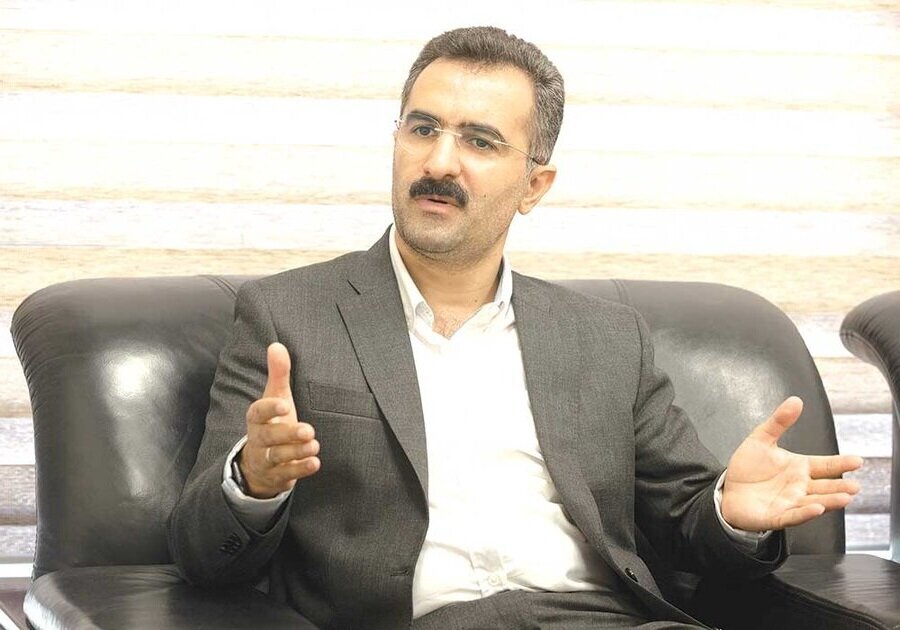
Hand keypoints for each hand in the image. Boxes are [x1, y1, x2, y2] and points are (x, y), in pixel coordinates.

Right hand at [239, 342, 319, 498]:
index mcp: (256, 418)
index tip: (285, 404)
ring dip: (296, 453)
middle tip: (308, 430)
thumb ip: (278, 374)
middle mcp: (258, 439)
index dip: (270, 409)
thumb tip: (277, 345)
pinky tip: (315, 463)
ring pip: (277, 458)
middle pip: (268, 437)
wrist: (259, 462)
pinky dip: (300, 470)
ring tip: (315, 446)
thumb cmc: (273, 422)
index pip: (257, 412)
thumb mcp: (276, 398)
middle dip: (288, 434)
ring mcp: (266, 459)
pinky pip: (286, 475)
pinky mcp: (276, 476)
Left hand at [721, 396, 862, 531]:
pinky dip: (805, 513)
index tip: (857, 461)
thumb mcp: (761, 439)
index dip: (840, 463)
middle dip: (840, 487)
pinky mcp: (776, 516)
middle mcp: (799, 487)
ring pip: (814, 503)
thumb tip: (795, 401)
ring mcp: (790, 503)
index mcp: (799, 468)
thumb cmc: (748, 467)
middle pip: (825, 487)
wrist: (727, 490)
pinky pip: (793, 516)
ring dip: (830, 501)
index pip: (825, 465)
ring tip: (845, 498)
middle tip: (855, 486)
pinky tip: (816, 508)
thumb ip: (779, 421)